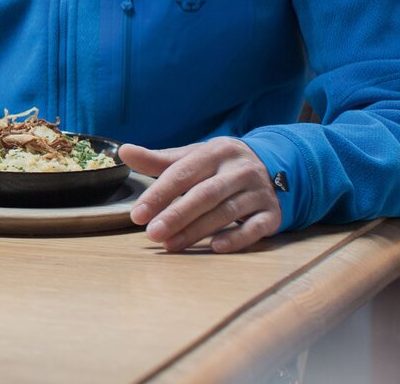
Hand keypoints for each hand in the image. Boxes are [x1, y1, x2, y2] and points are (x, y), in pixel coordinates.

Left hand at [123, 138, 281, 252]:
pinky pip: (256, 227)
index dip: (159, 195)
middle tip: (152, 234)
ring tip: (170, 245)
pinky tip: (215, 247)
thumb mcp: (193, 157)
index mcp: (215, 152)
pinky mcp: (272, 212)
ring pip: (226, 212)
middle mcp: (239, 170)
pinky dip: (237, 238)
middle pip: (205, 194)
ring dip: (197, 230)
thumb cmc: (221, 166)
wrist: (275, 166)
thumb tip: (123, 152)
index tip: (137, 215)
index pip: (183, 173)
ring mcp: (259, 191)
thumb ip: (159, 160)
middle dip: (177, 215)